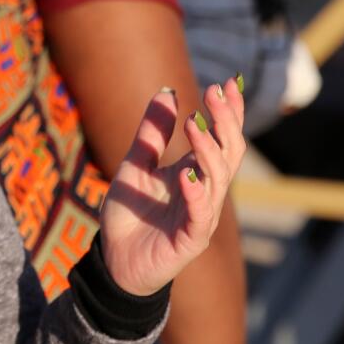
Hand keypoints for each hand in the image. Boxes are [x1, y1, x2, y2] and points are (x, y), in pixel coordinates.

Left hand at [99, 79, 245, 295]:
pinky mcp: (190, 240)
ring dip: (208, 150)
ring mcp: (201, 216)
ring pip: (218, 180)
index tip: (227, 83)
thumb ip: (153, 133)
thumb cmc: (129, 215)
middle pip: (229, 154)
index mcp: (196, 173)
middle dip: (225, 123)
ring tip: (195, 124)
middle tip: (216, 93)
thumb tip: (168, 91)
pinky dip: (195, 193)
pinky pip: (199, 215)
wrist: (114, 260)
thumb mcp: (135, 165)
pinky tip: (186, 173)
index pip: (222, 138)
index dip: (229, 112)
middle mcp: (205, 192)